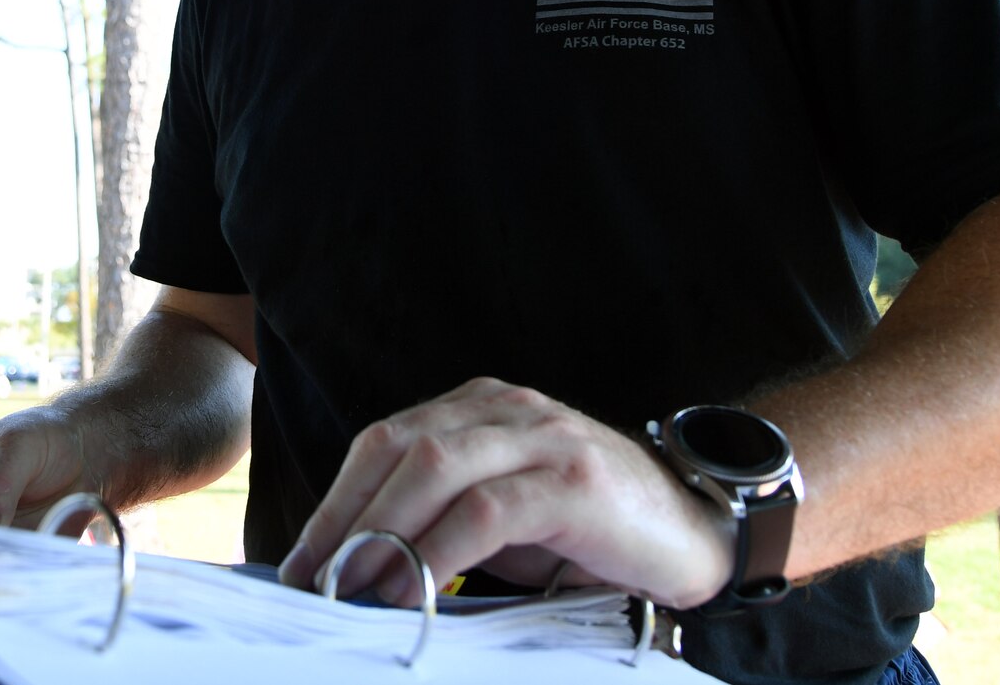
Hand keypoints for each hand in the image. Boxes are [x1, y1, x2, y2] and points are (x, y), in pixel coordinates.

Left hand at [276, 378, 734, 607]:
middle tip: (312, 582)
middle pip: (398, 446)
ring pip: (434, 466)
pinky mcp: (574, 483)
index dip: (336, 498)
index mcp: (481, 407)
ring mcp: (543, 438)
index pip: (386, 440)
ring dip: (382, 532)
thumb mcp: (506, 520)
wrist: (698, 531)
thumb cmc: (591, 534)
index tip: (301, 561)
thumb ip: (443, 523)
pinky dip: (438, 552)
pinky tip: (415, 591)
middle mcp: (507, 409)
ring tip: (352, 589)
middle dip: (345, 516)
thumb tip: (361, 573)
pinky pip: (487, 510)